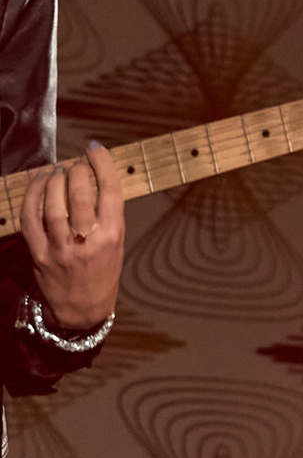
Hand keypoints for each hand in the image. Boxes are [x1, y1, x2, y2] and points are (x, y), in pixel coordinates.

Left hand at [21, 141, 124, 332]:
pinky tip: (38, 184)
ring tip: (58, 171)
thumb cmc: (103, 273)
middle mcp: (87, 241)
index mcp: (112, 237)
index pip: (110, 192)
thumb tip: (95, 181)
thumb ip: (108, 215)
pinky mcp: (39, 253)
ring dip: (54, 181)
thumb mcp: (117, 244)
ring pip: (53, 205)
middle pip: (80, 195)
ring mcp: (60, 248)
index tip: (96, 150)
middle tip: (76, 164)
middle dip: (77, 171)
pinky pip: (31, 219)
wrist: (81, 308)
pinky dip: (32, 197)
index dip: (102, 165)